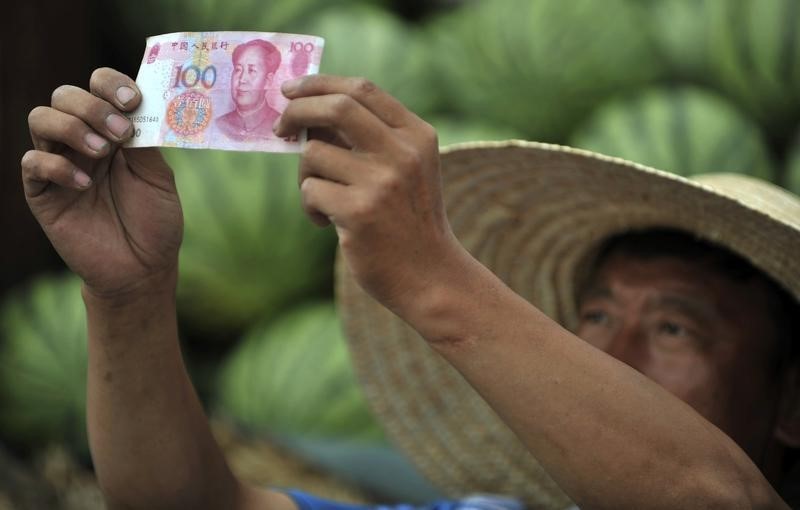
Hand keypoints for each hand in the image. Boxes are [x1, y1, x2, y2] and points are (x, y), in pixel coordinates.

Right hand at [22, 68, 182, 301]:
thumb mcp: (159, 180)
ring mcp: (60, 164)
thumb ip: (146, 144)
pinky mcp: (43, 193)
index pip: (99, 87)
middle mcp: (83, 141)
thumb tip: (137, 108)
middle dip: (91, 105)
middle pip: (64, 95)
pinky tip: (85, 185)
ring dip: (71, 127)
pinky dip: (58, 166)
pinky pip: (32, 163)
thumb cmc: (154, 222)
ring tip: (101, 153)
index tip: (132, 100)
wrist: (142, 269)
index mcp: (114, 131)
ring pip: (41, 119)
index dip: (110, 84)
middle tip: (120, 132)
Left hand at [274, 75, 464, 316]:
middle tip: (280, 127)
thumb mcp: (405, 170)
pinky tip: (325, 223)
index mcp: (417, 135)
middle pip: (336, 107)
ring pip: (313, 154)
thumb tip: (308, 113)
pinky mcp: (359, 212)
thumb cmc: (407, 221)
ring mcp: (382, 182)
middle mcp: (403, 152)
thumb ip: (370, 138)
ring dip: (305, 176)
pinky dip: (309, 207)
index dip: (320, 84)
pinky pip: (310, 191)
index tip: (292, 89)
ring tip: (322, 200)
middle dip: (297, 111)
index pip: (363, 89)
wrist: (430, 276)